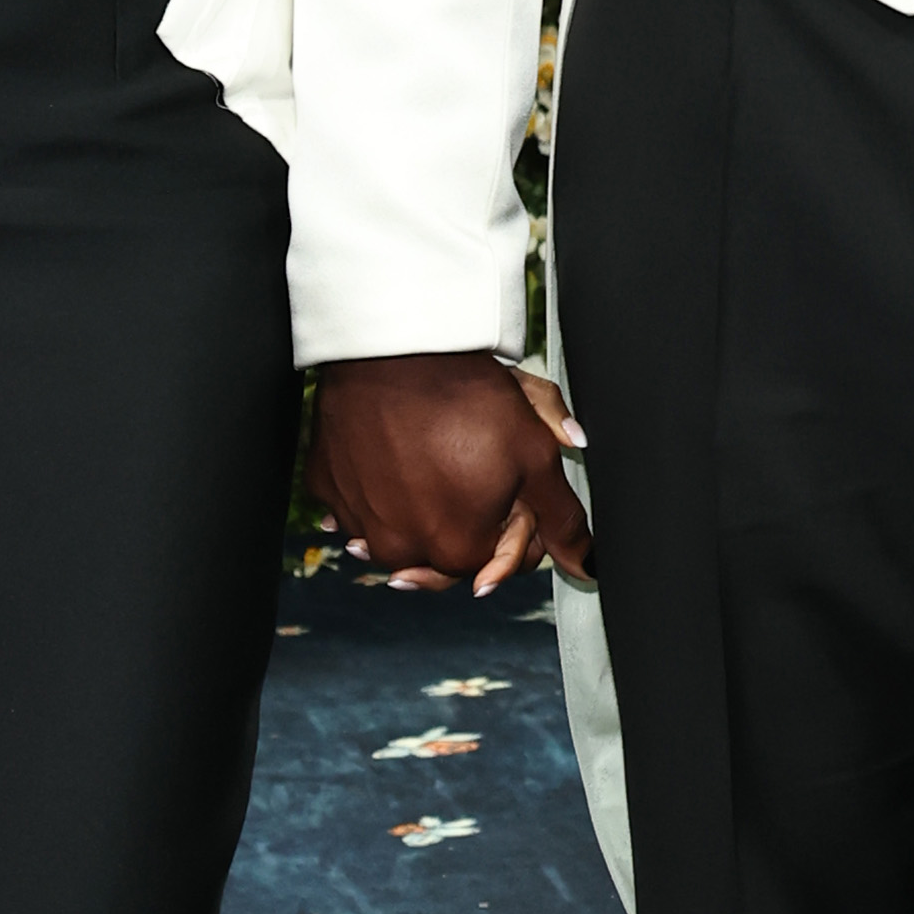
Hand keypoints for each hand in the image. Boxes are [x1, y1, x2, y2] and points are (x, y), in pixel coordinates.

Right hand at [304, 350, 593, 597]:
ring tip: (433, 472)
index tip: (518, 485)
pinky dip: (374, 493)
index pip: (500, 560)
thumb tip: (588, 567)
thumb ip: (563, 520)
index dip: (520, 524)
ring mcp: (356, 522)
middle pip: (448, 551)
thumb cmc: (468, 399)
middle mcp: (400, 550)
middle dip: (471, 519)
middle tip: (475, 470)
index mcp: (456, 552)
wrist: (395, 346)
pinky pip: (355, 504)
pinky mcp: (325, 489)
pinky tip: (388, 467)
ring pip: (400, 532)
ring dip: (421, 511)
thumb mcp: (536, 455)